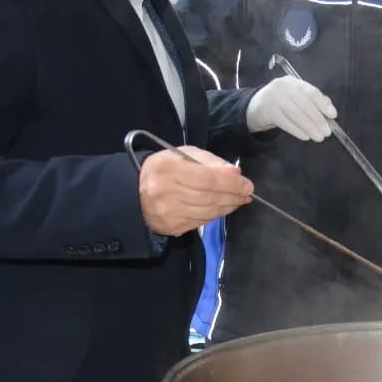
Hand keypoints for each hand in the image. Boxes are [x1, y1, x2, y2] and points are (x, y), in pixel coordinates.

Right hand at [139, 147, 254, 237]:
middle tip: (247, 195)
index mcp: (169, 168)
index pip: (208, 179)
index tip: (248, 185)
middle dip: (234, 197)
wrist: (134, 192)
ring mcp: (168, 212)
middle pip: (210, 197)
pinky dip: (215, 215)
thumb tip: (234, 173)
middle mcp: (166, 192)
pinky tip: (221, 208)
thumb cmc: (163, 168)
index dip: (232, 184)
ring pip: (208, 212)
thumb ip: (210, 161)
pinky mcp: (171, 227)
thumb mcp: (184, 154)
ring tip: (238, 201)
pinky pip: (201, 222)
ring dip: (228, 207)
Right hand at [246, 77, 335, 141]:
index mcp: (294, 82)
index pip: (311, 92)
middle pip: (304, 104)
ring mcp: (273, 98)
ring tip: (318, 137)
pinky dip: (297, 130)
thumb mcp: (296, 98)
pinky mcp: (267, 111)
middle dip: (318, 119)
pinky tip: (305, 136)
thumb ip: (313, 101)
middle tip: (327, 132)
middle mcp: (283, 87)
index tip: (333, 115)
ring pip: (295, 114)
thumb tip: (330, 111)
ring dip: (309, 127)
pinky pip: (285, 122)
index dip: (323, 104)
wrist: (255, 107)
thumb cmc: (281, 103)